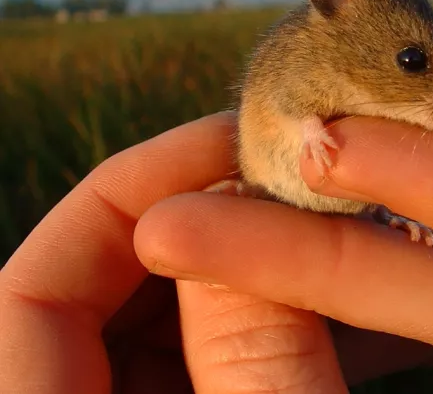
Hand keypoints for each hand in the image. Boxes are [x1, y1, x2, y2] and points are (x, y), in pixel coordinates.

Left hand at [0, 112, 432, 392]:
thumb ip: (255, 358)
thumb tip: (226, 219)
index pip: (29, 290)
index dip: (122, 195)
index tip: (225, 148)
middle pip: (104, 285)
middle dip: (202, 214)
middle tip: (290, 168)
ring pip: (167, 310)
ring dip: (247, 255)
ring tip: (321, 210)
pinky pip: (210, 347)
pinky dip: (264, 309)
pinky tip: (329, 278)